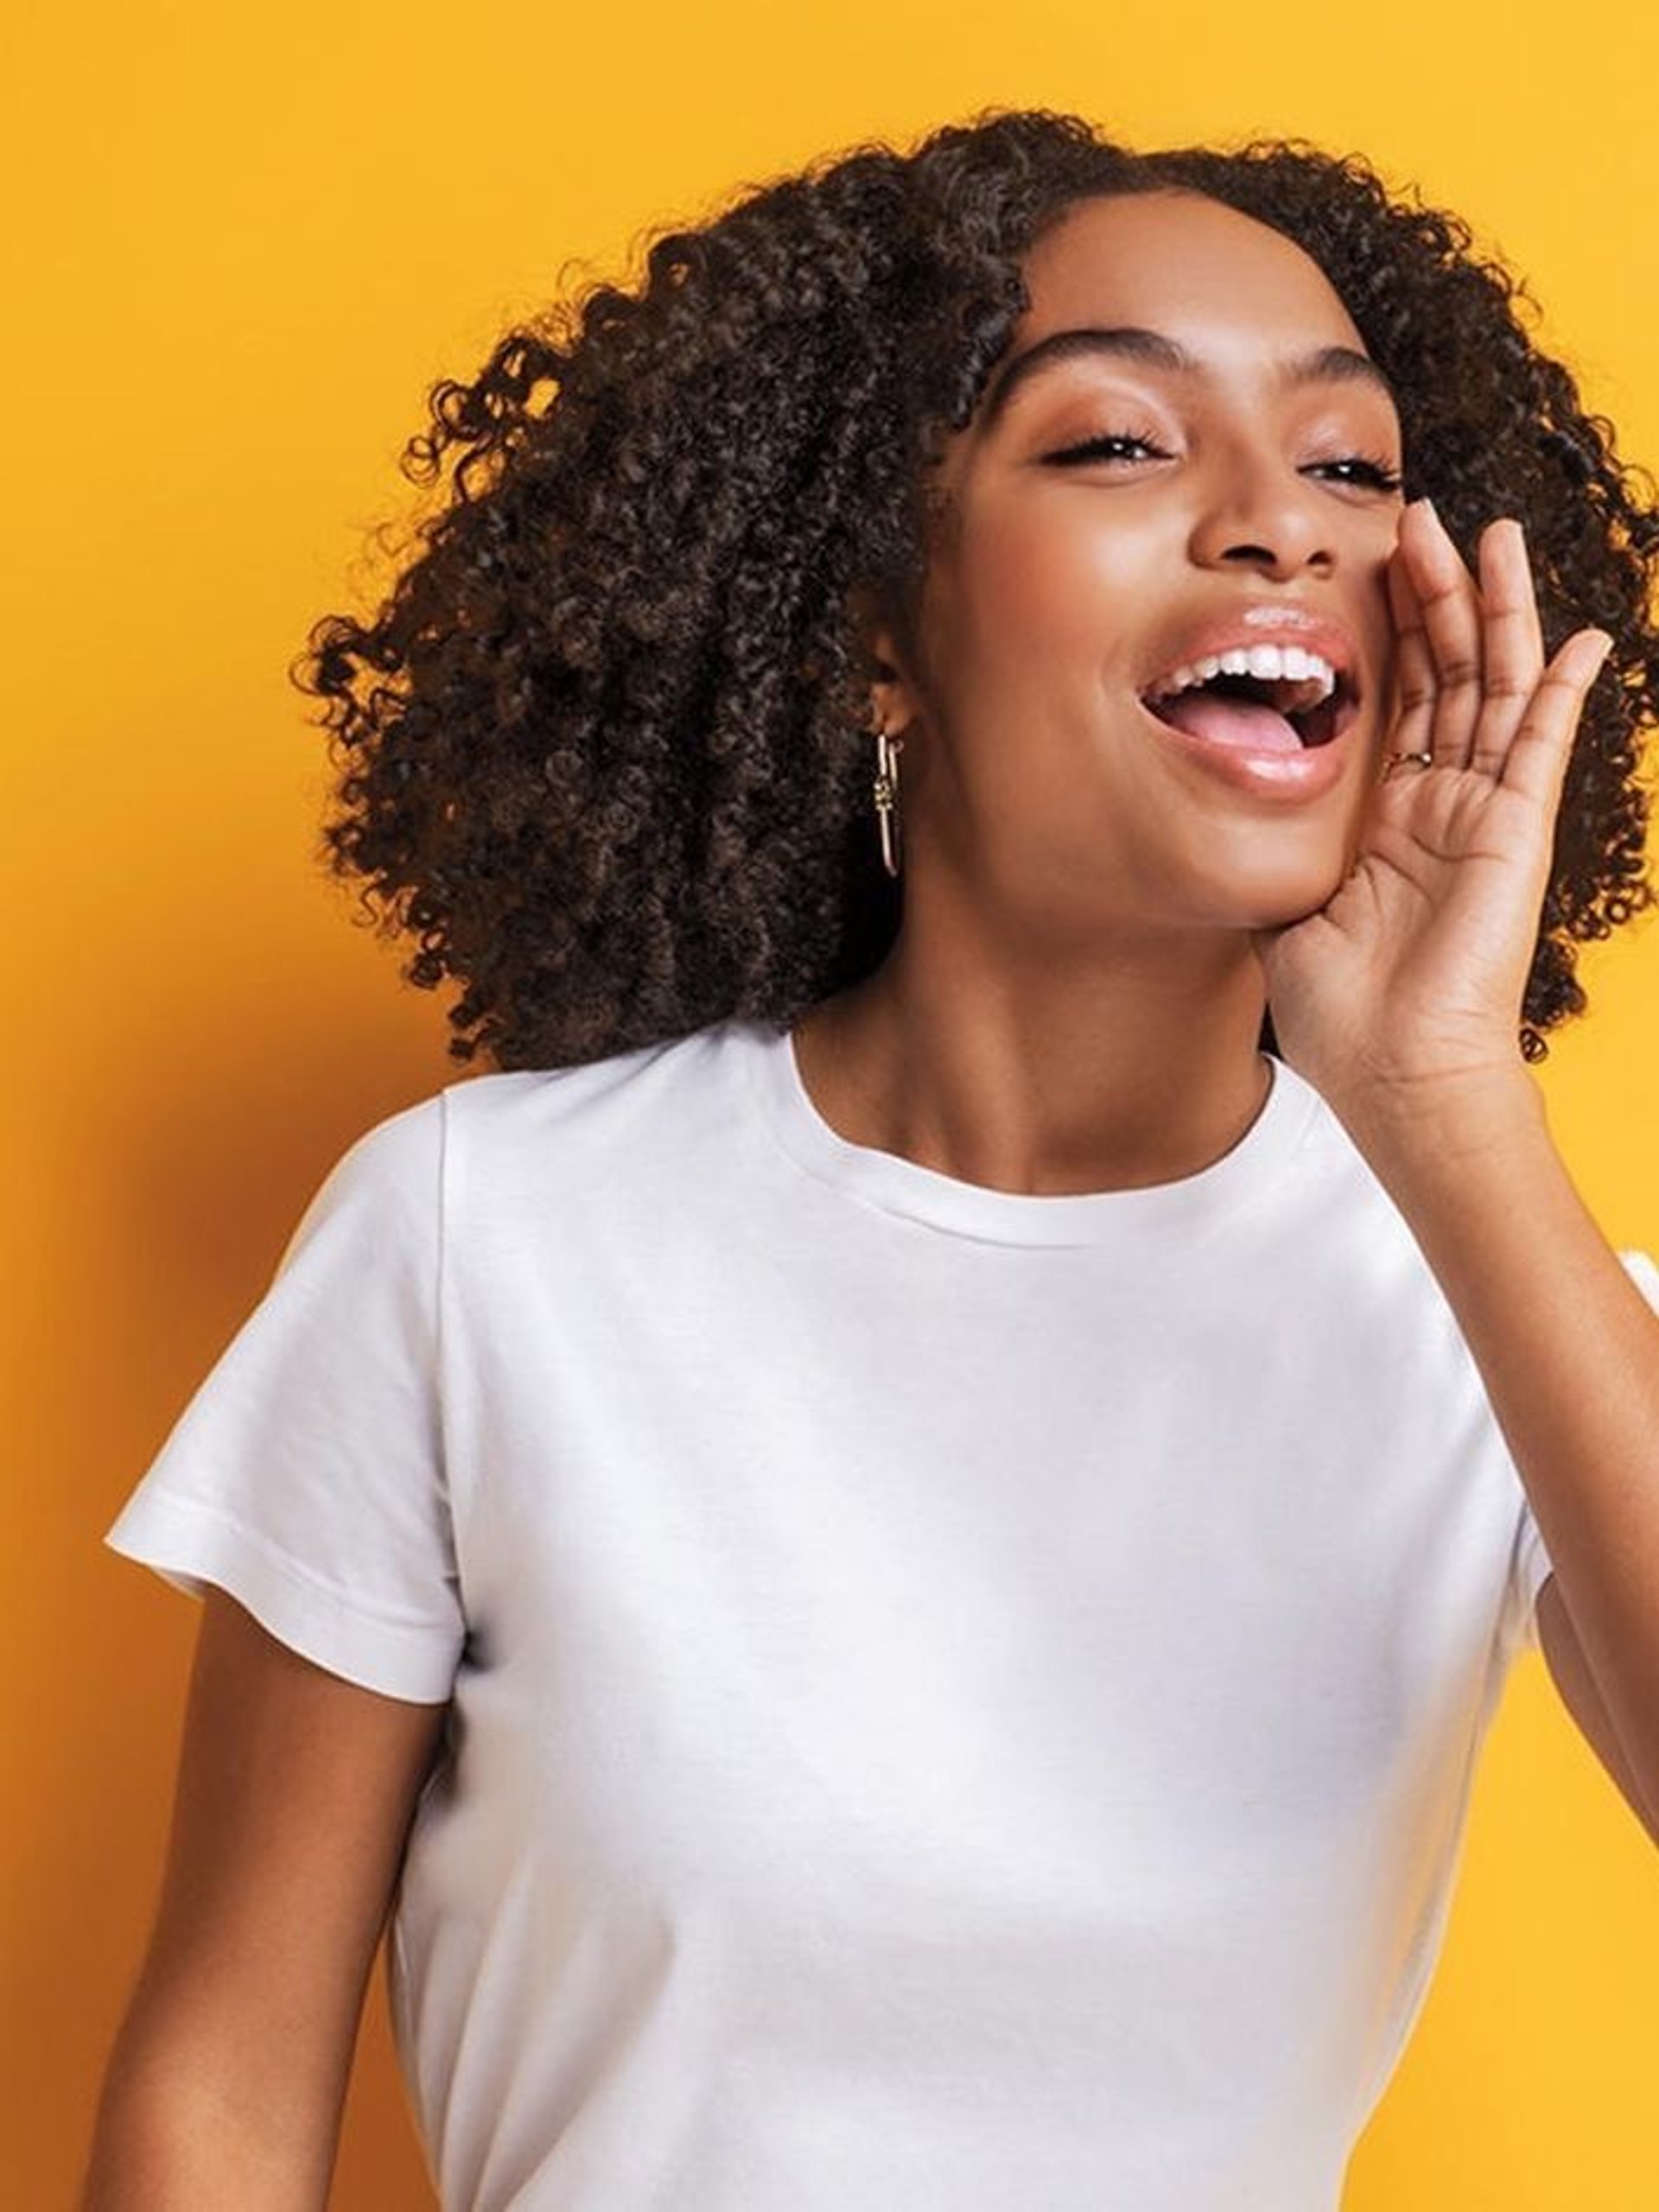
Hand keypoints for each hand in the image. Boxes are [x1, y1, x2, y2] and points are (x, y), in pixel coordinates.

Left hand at [1250, 496, 1611, 1134]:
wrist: (1394, 1070)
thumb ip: (1270, 854)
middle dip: (1434, 593)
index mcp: (1383, 817)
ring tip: (1493, 536)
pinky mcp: (1516, 829)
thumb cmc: (1341, 1013)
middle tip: (1420, 516)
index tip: (1367, 566)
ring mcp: (1483, 813)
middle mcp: (1439, 804)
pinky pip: (1543, 743)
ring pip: (1494, 687)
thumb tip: (1217, 820)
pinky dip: (1563, 687)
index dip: (1385, 632)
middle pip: (1444, 673)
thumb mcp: (1281, 914)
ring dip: (1494, 611)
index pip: (1392, 700)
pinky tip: (1581, 636)